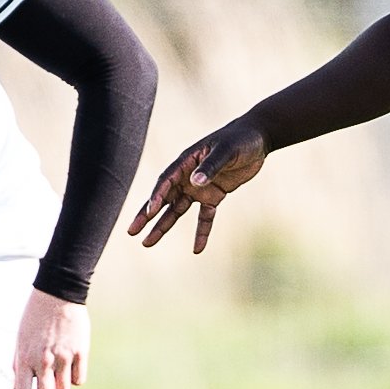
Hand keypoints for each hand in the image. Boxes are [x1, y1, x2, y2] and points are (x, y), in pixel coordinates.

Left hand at [14, 289, 88, 388]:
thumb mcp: (20, 339)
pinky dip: (75, 378)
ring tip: (58, 378)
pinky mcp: (80, 352)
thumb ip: (17, 364)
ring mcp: (63, 357)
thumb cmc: (35, 316)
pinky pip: (79, 379)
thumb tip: (17, 387)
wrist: (57, 294)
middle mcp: (44, 361)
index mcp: (25, 359)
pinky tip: (70, 369)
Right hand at [128, 116, 269, 253]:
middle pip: (164, 198)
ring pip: (176, 210)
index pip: (166, 181)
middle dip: (147, 215)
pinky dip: (201, 232)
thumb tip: (194, 182)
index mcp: (187, 161)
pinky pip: (204, 217)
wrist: (258, 139)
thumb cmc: (240, 139)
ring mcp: (199, 188)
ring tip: (147, 243)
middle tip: (131, 231)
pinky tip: (197, 249)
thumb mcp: (227, 151)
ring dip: (163, 226)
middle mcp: (188, 176)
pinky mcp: (214, 196)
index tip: (150, 212)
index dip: (157, 196)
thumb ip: (211, 166)